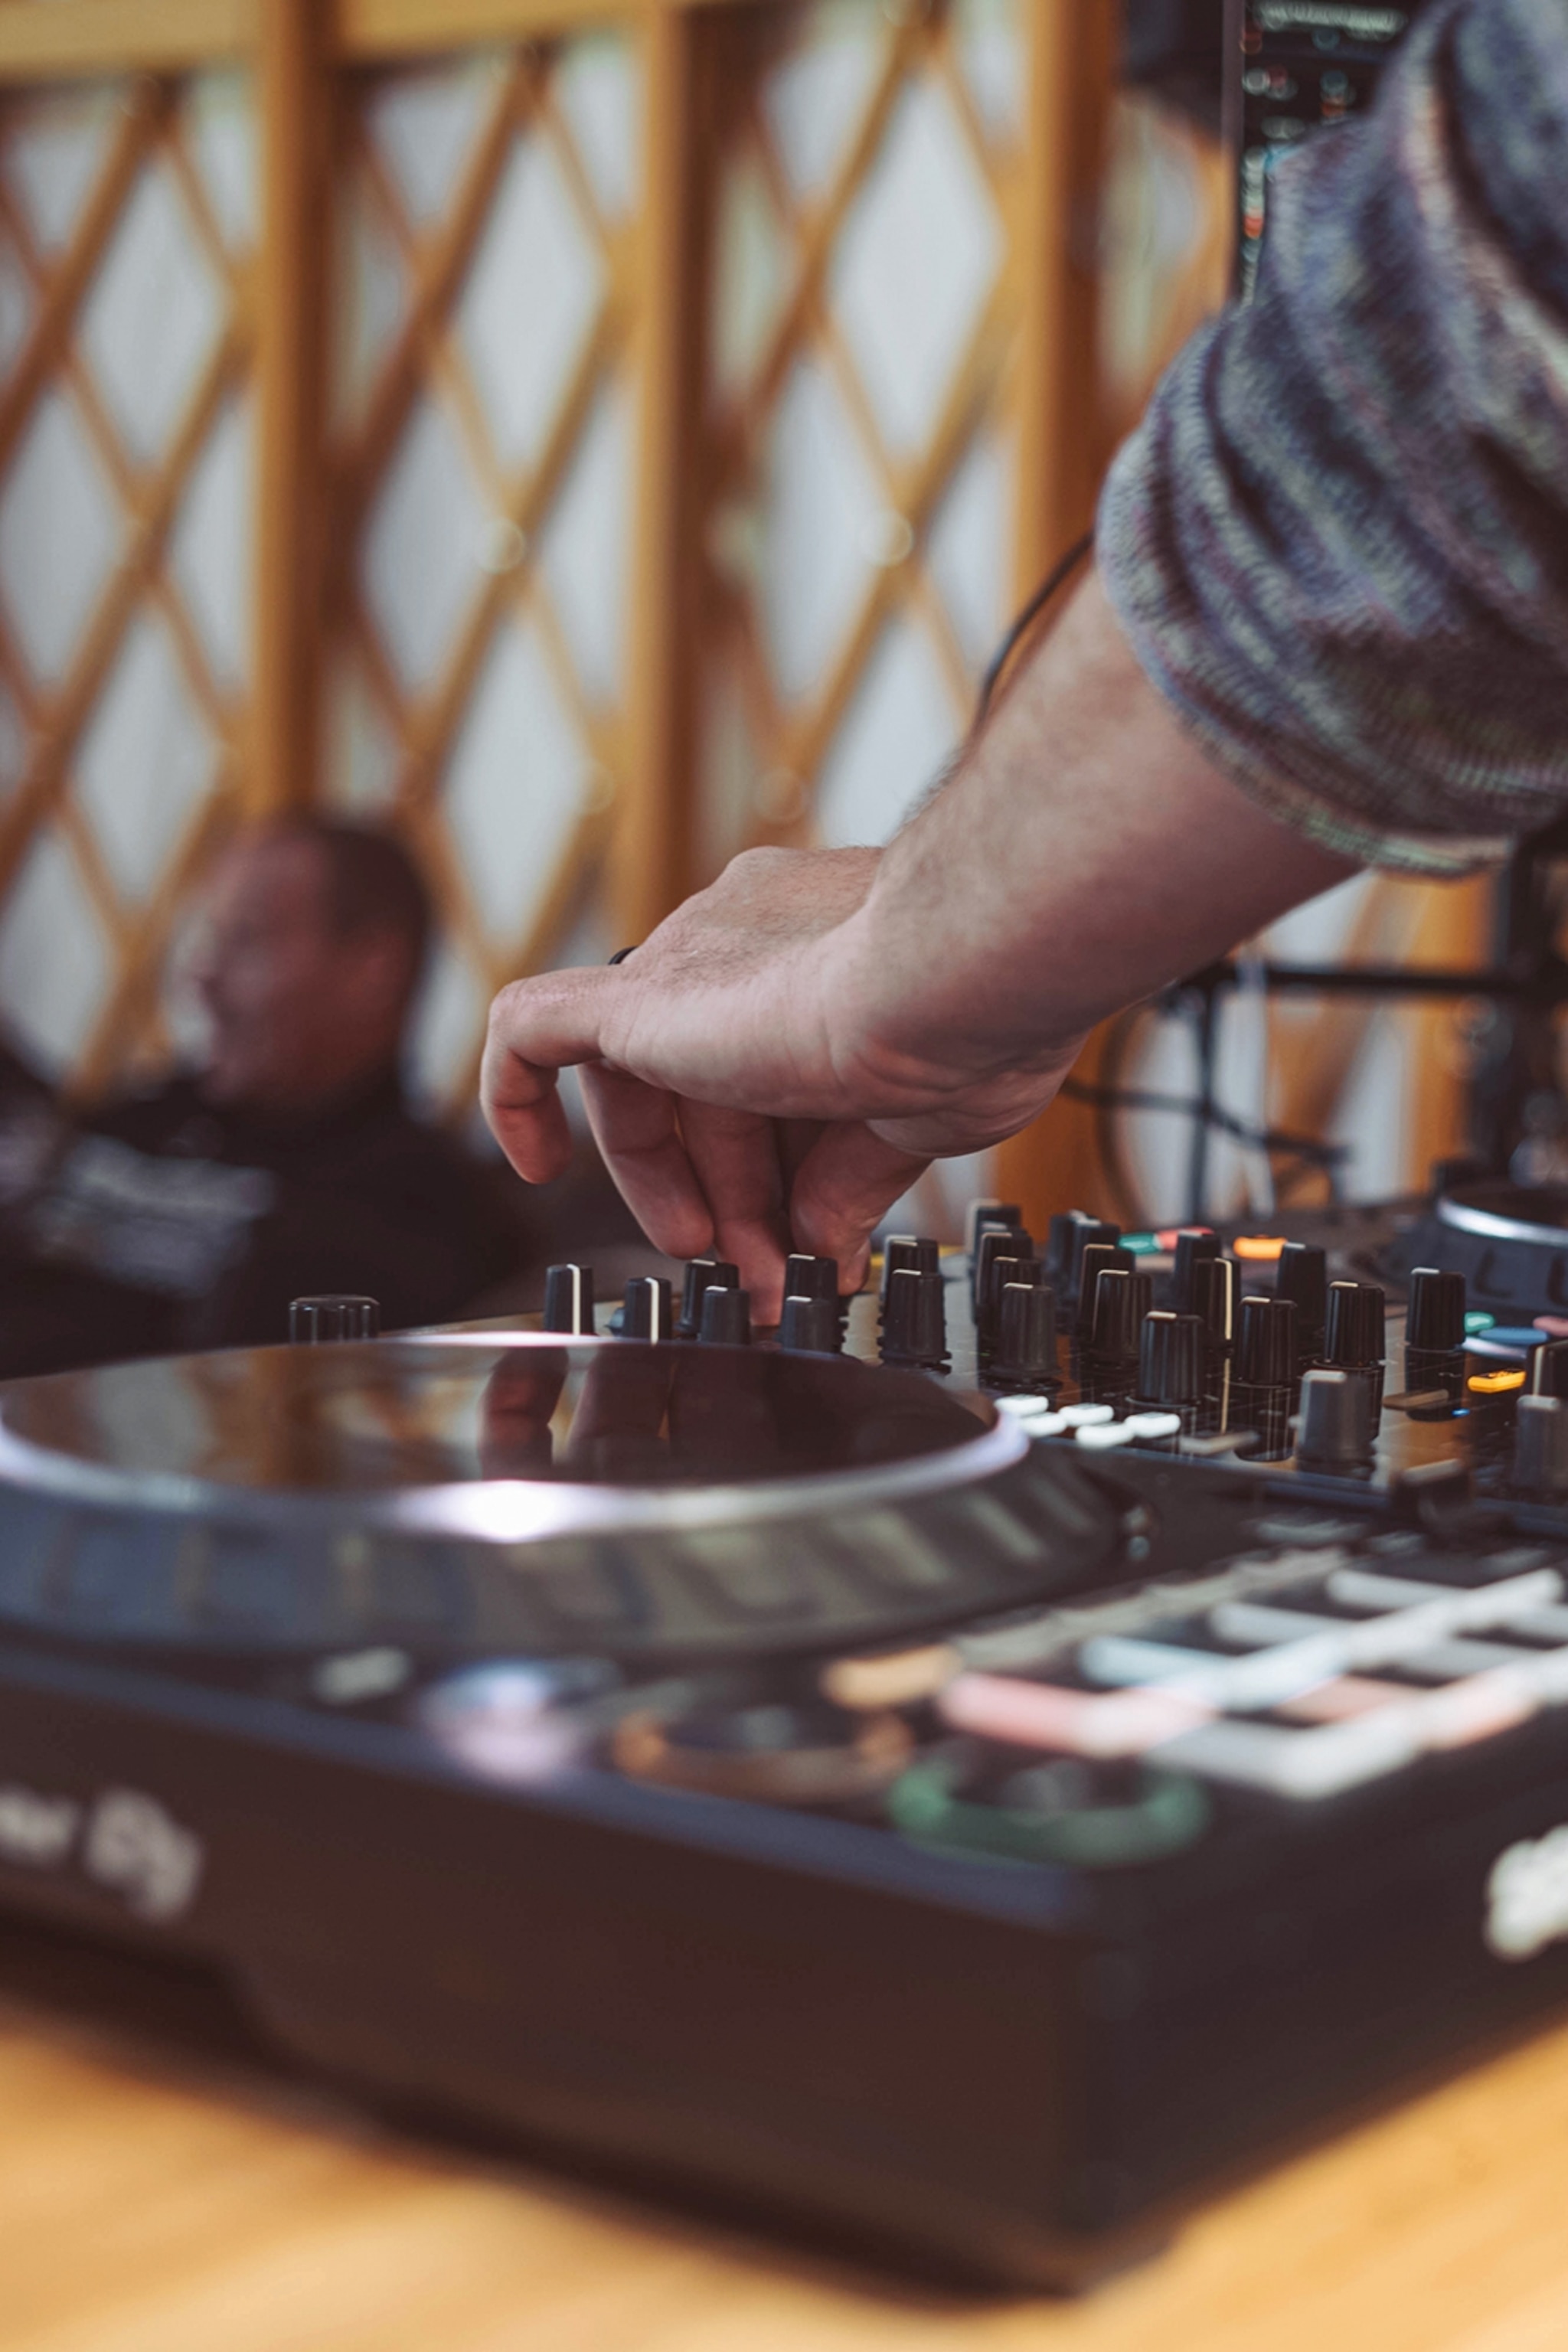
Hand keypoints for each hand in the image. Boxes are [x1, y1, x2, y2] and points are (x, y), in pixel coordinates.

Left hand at [481, 846, 1077, 1316]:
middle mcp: (753, 935)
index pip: (777, 1063)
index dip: (786, 1164)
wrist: (960, 971)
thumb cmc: (977, 1018)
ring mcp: (694, 959)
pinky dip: (519, 1092)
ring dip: (673, 1184)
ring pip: (643, 1077)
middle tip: (763, 1268)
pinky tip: (531, 1164)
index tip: (813, 1236)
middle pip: (710, 1080)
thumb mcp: (918, 1116)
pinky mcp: (640, 999)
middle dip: (736, 1191)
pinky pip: (534, 1028)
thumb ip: (853, 1174)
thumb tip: (821, 1238)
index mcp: (830, 943)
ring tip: (723, 1263)